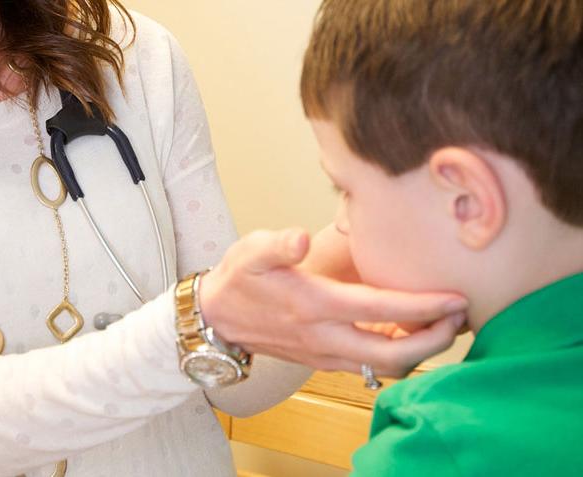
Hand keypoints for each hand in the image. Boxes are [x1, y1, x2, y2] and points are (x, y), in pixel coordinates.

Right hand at [199, 228, 467, 376]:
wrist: (217, 317)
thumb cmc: (239, 279)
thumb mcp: (251, 251)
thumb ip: (277, 244)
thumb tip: (300, 238)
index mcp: (312, 305)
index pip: (380, 311)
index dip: (423, 307)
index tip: (456, 297)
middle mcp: (323, 337)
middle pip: (393, 355)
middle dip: (434, 340)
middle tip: (460, 316)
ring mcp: (324, 354)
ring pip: (385, 367)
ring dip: (420, 351)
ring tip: (443, 324)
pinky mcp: (324, 361)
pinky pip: (370, 366)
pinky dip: (398, 355)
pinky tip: (411, 333)